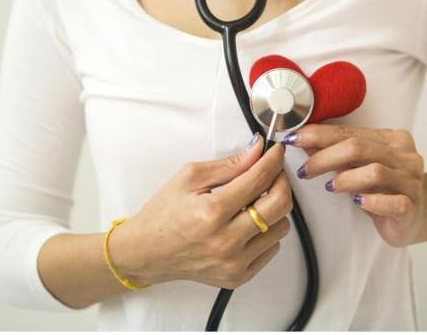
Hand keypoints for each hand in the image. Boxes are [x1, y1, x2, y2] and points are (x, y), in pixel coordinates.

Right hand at [108, 135, 292, 288]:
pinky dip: (266, 232)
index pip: (259, 179)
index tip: (276, 152)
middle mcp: (226, 241)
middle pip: (280, 204)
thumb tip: (257, 151)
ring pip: (281, 227)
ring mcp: (234, 262)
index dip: (273, 160)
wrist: (145, 252)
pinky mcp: (238, 276)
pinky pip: (272, 249)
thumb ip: (229, 164)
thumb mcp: (189, 178)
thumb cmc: (164, 215)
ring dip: (274, 208)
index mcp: (212, 212)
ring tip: (254, 201)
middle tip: (272, 173)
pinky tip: (247, 224)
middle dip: (281, 181)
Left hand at [284, 125, 426, 246]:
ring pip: (375, 172)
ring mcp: (412, 181)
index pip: (350, 132)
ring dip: (345, 178)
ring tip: (330, 187)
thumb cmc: (384, 190)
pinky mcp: (413, 207)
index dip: (319, 135)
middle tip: (305, 170)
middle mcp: (405, 156)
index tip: (294, 139)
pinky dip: (372, 201)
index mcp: (393, 139)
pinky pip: (393, 202)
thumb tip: (303, 140)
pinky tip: (357, 201)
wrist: (416, 217)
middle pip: (359, 148)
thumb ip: (337, 153)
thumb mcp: (359, 167)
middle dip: (324, 157)